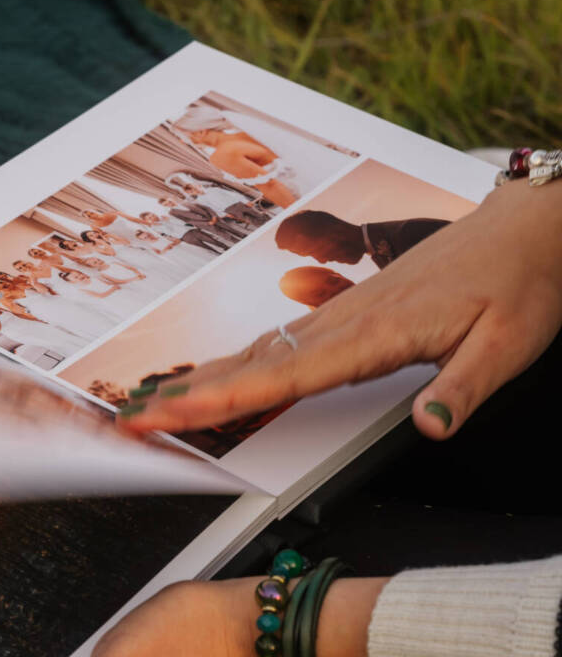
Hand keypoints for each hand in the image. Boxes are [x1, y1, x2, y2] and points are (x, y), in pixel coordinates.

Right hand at [122, 178, 561, 439]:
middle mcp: (348, 322)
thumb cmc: (521, 282)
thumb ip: (464, 388)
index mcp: (379, 333)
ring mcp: (343, 314)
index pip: (285, 377)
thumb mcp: (510, 343)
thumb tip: (431, 429)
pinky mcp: (350, 312)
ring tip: (155, 401)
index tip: (172, 414)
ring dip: (203, 378)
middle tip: (134, 417)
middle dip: (188, 394)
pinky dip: (238, 363)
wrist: (529, 228)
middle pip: (252, 364)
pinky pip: (280, 343)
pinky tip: (216, 375)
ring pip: (258, 352)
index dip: (222, 400)